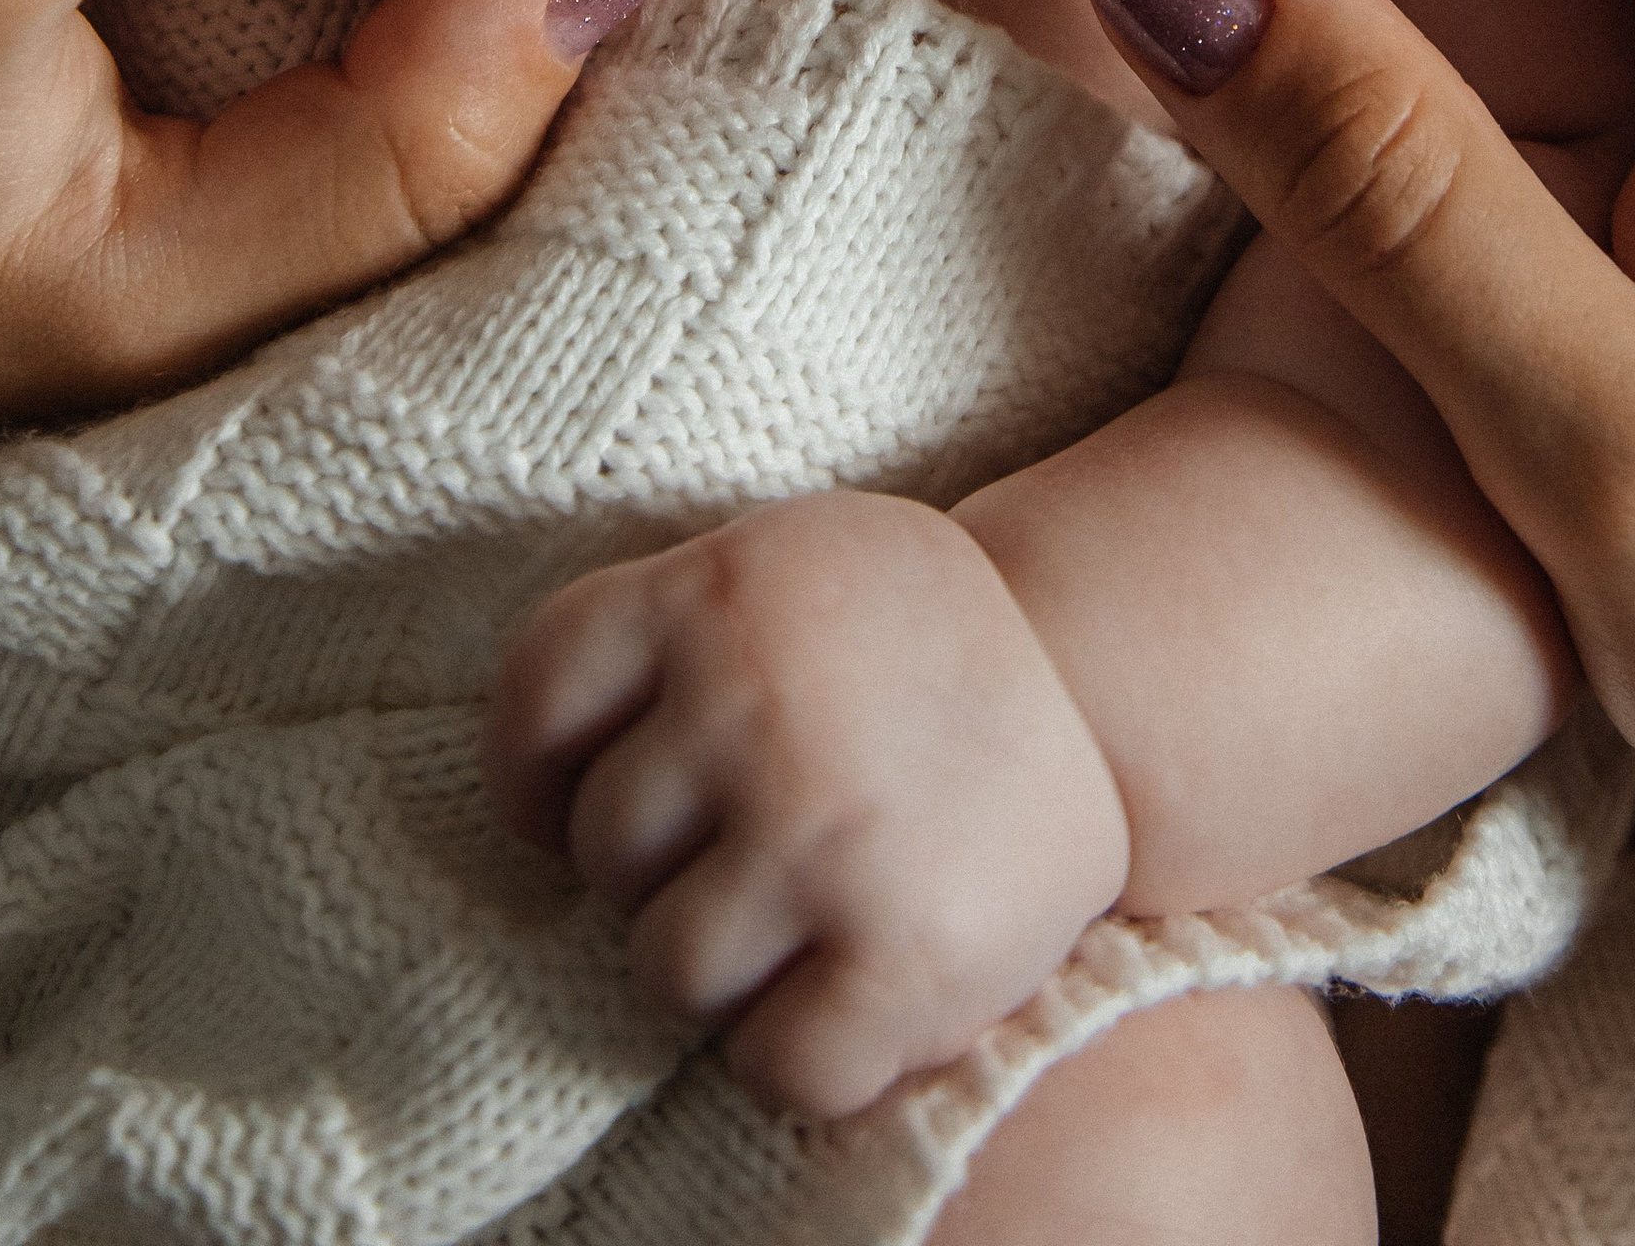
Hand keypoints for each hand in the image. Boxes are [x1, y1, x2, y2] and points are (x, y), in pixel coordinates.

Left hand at [484, 489, 1130, 1115]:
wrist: (1102, 675)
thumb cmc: (910, 644)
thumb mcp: (784, 568)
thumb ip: (665, 638)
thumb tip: (533, 805)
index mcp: (716, 586)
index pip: (536, 698)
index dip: (537, 774)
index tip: (574, 801)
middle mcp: (753, 702)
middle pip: (604, 848)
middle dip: (667, 865)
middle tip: (766, 835)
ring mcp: (821, 832)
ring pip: (668, 968)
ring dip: (730, 961)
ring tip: (815, 903)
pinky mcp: (899, 956)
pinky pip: (772, 1065)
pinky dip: (803, 1051)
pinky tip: (858, 980)